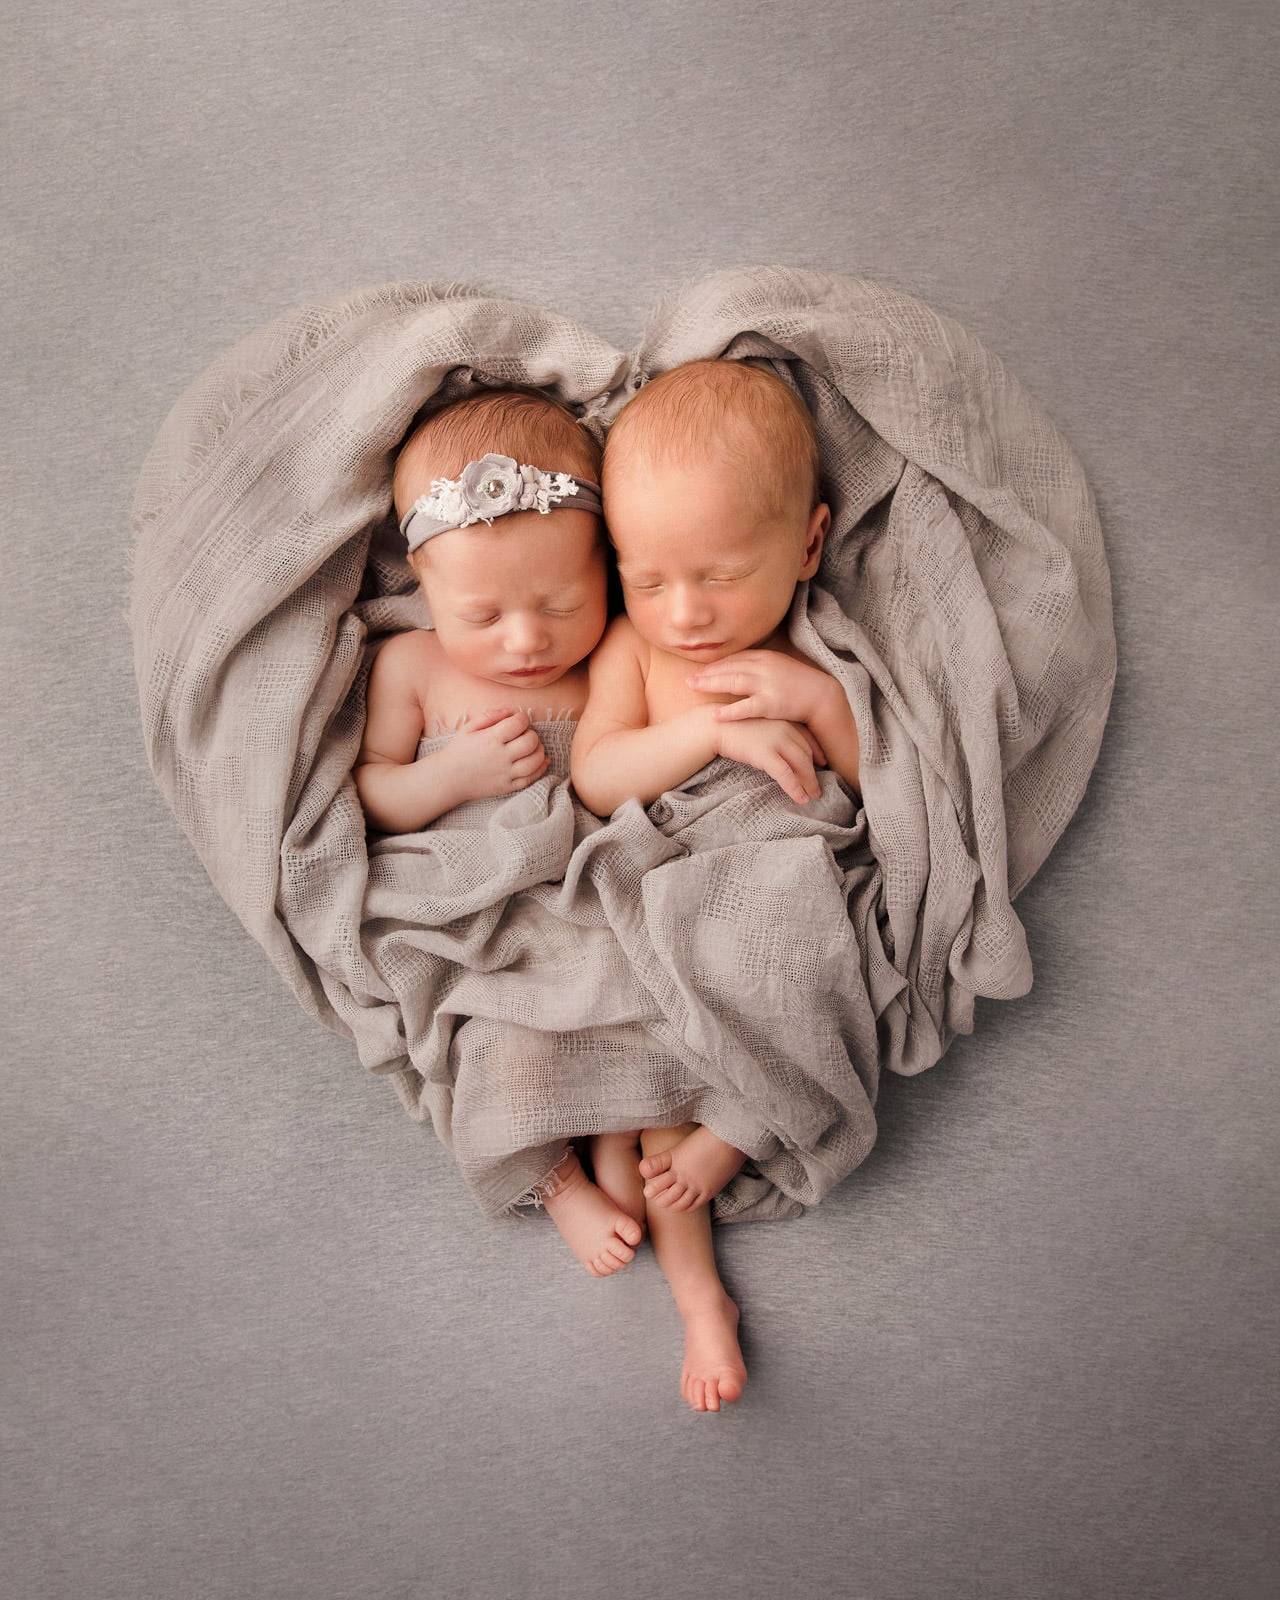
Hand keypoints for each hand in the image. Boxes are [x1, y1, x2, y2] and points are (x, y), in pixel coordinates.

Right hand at [439, 709, 547, 801]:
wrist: (449, 778)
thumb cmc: (459, 750)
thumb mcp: (468, 728)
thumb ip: (490, 716)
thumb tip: (510, 711)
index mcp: (490, 739)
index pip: (518, 724)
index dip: (522, 718)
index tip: (518, 720)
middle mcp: (500, 757)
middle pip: (530, 742)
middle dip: (532, 734)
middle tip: (525, 734)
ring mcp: (505, 773)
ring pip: (534, 761)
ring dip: (539, 751)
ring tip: (533, 747)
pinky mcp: (507, 787)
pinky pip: (531, 779)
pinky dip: (540, 768)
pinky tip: (541, 761)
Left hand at [686, 649, 836, 740]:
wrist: (822, 696)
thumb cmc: (799, 684)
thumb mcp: (779, 667)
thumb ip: (759, 666)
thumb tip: (739, 669)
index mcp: (765, 657)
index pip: (734, 659)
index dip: (715, 665)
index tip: (700, 670)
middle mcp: (764, 667)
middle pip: (729, 668)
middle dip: (706, 673)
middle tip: (688, 680)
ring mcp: (767, 685)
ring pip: (733, 682)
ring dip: (711, 684)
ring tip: (693, 688)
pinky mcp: (772, 704)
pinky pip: (747, 707)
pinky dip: (731, 711)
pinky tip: (716, 714)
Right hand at [714, 717, 824, 803]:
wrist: (715, 726)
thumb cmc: (732, 727)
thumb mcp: (757, 725)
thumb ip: (771, 733)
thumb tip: (778, 748)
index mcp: (783, 720)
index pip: (807, 737)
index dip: (817, 751)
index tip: (823, 762)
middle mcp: (784, 729)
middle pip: (806, 754)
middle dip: (814, 772)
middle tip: (817, 787)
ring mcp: (776, 742)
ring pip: (801, 765)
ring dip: (809, 783)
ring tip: (812, 796)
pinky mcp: (766, 755)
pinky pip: (786, 775)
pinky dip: (795, 788)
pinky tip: (800, 798)